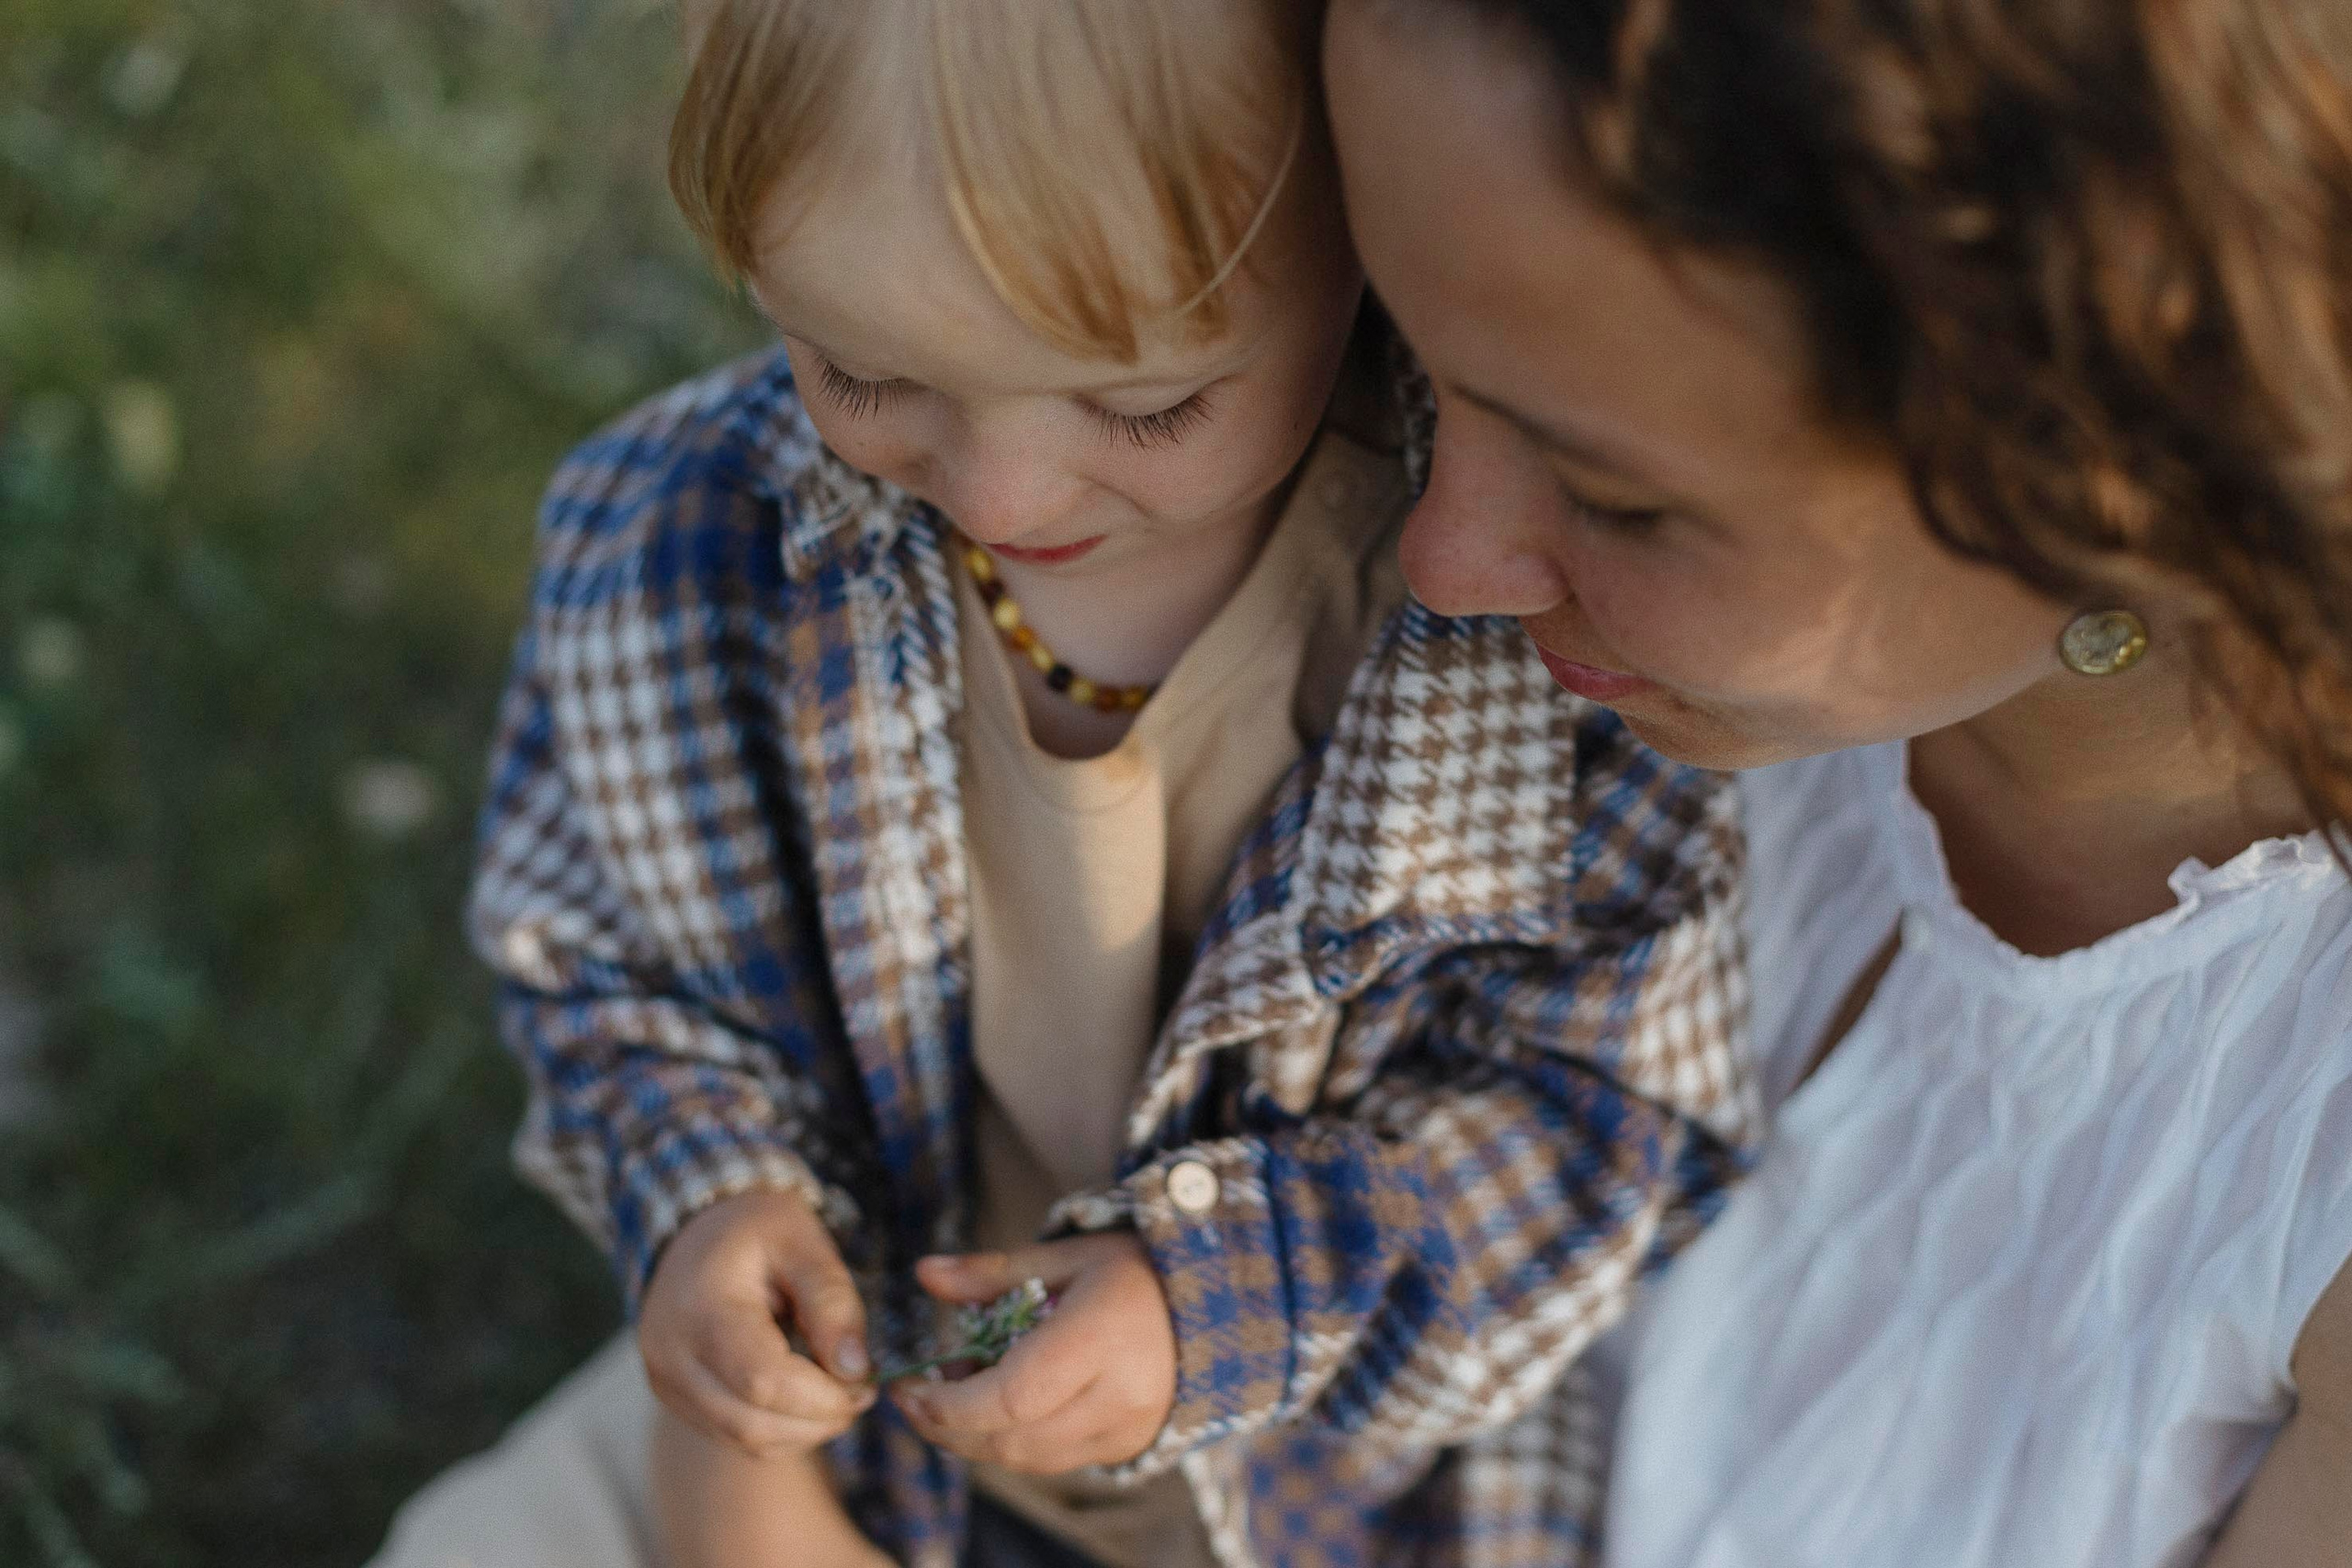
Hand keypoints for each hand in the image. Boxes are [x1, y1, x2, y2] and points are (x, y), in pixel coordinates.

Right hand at [638, 1187, 876, 1455]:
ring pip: (742, 1439)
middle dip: (818, 1420)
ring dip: (802, 1431)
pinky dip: (778, 1430)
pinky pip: (731, 1434)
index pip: (762, 1380)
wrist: (699, 1232)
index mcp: (700, 1307)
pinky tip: (805, 1398)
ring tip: (838, 1393)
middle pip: (751, 1422)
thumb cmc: (757, 1231)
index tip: (866, 1382)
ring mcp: (665, 1381)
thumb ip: (832, 1302)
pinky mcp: (675, 1397)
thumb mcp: (804, 1243)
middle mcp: (670, 1353)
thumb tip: (856, 1371)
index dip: (822, 1396)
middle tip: (862, 1393)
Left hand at [892, 1232, 1176, 1474]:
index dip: (951, 1405)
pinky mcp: (1127, 1447)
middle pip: (1013, 1439)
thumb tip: (925, 1274)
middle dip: (949, 1427)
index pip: (1013, 1397)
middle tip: (913, 1397)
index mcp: (1103, 1337)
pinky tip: (994, 1408)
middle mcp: (1120, 1395)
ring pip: (1029, 1459)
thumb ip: (993, 1272)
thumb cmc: (1133, 1271)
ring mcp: (1128, 1429)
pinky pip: (1053, 1460)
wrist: (1213, 1304)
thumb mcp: (1066, 1256)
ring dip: (976, 1439)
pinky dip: (1012, 1442)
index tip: (910, 1387)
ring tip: (952, 1395)